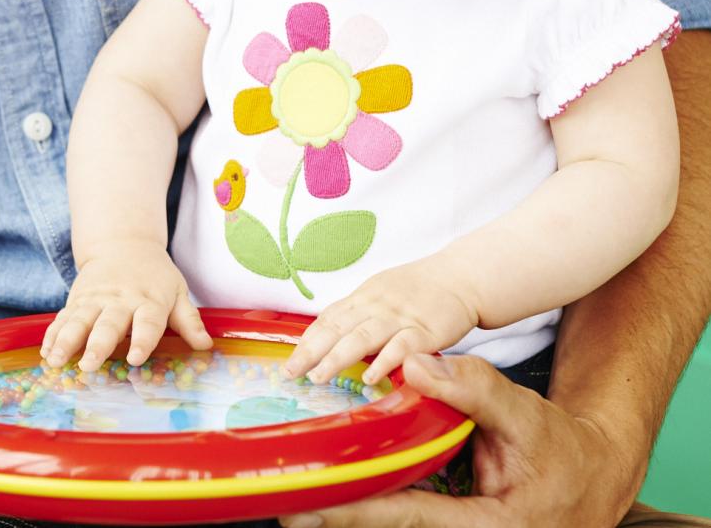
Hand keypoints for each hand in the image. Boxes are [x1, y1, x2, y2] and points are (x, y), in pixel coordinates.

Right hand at [40, 246, 212, 370]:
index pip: (147, 322)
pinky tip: (46, 351)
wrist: (123, 244)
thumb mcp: (178, 292)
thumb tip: (207, 346)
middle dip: (97, 345)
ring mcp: (95, 300)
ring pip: (79, 321)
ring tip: (56, 360)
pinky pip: (63, 318)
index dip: (142, 340)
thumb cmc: (156, 276)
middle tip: (89, 365)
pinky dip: (53, 335)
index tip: (135, 358)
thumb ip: (189, 321)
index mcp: (149, 301)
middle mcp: (120, 300)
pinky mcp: (77, 300)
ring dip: (67, 341)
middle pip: (108, 324)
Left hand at [279, 353, 637, 527]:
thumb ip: (475, 390)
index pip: (409, 516)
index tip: (314, 502)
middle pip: (391, 524)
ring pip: (394, 518)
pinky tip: (340, 479)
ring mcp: (452, 527)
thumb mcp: (527, 417)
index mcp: (486, 527)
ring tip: (297, 495)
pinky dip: (372, 494)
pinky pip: (404, 507)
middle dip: (340, 514)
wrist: (589, 478)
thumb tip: (413, 363)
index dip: (359, 509)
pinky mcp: (445, 518)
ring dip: (349, 505)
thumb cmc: (563, 452)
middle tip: (286, 504)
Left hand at [283, 262, 476, 384]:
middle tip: (292, 372)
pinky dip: (383, 362)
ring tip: (319, 377)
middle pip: (338, 327)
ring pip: (362, 336)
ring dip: (337, 357)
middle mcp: (376, 305)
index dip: (308, 340)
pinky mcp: (425, 330)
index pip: (328, 319)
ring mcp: (400, 316)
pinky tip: (369, 378)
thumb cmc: (418, 290)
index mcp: (363, 297)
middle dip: (312, 351)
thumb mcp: (381, 295)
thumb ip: (357, 314)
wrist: (460, 277)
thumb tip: (328, 336)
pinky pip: (401, 346)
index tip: (291, 360)